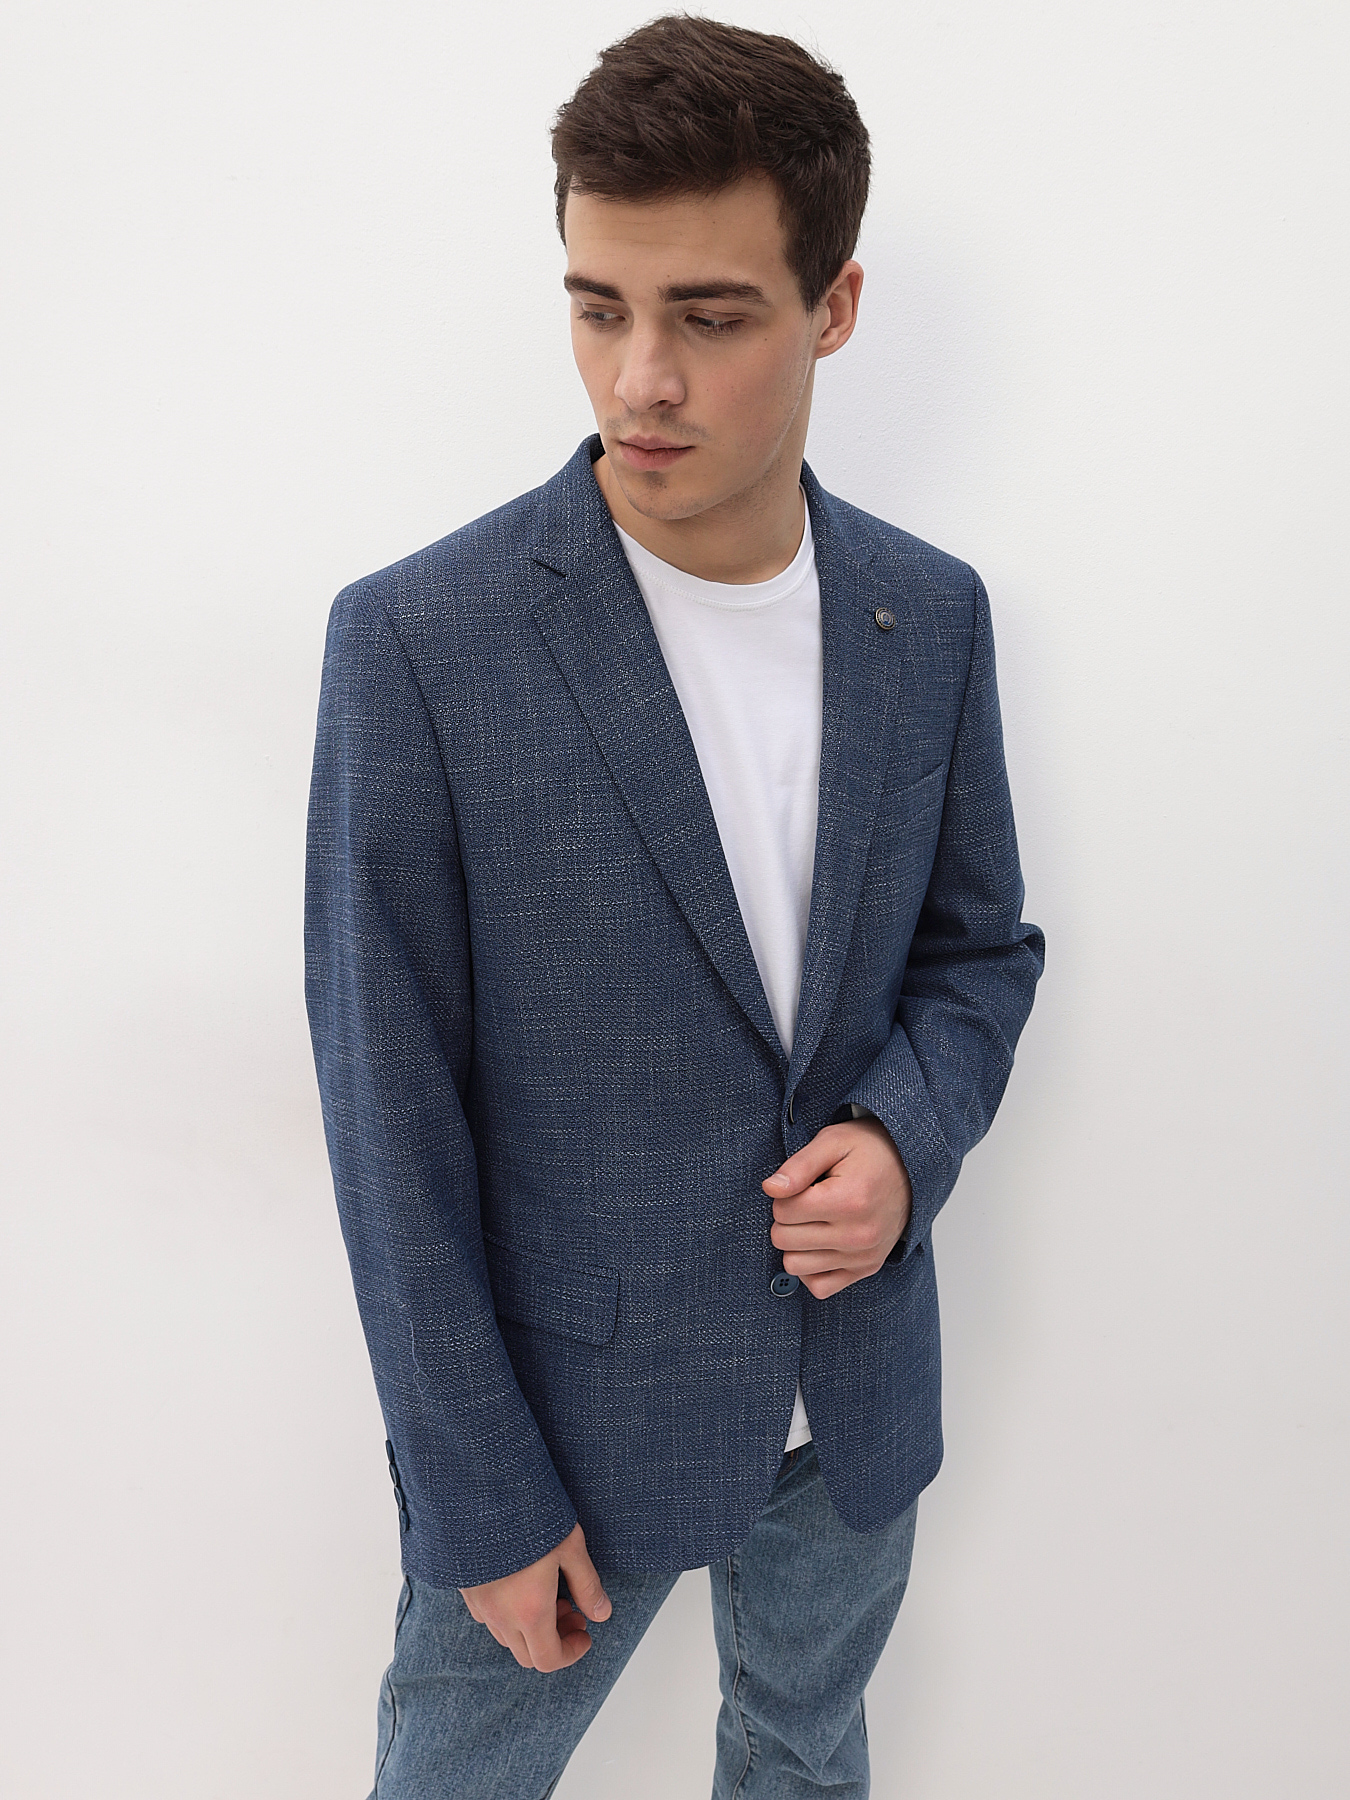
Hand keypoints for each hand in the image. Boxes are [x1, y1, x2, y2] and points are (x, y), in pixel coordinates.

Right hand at [458, 1521, 611, 1671]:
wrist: (483, 1493)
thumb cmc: (529, 1516)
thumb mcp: (570, 1547)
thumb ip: (587, 1585)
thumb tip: (602, 1613)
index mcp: (530, 1612)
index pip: (548, 1659)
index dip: (572, 1652)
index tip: (585, 1632)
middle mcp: (501, 1616)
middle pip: (528, 1655)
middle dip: (555, 1640)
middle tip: (572, 1611)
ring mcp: (480, 1605)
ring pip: (508, 1638)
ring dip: (532, 1629)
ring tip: (550, 1595)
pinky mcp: (467, 1590)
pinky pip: (489, 1619)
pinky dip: (510, 1616)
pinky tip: (522, 1586)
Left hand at [762, 1116, 912, 1298]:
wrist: (911, 1167)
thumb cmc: (869, 1151)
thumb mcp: (833, 1142)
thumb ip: (799, 1166)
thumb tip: (770, 1188)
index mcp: (848, 1200)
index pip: (783, 1211)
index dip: (783, 1194)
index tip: (803, 1184)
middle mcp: (858, 1234)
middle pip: (784, 1239)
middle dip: (786, 1218)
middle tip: (807, 1201)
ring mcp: (863, 1256)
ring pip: (795, 1265)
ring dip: (796, 1243)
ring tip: (814, 1221)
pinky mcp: (867, 1268)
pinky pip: (819, 1286)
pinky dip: (811, 1268)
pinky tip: (819, 1244)